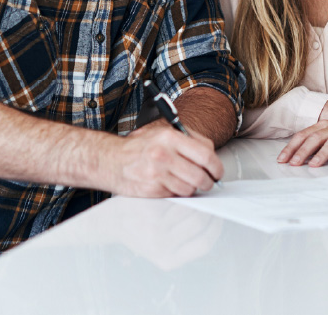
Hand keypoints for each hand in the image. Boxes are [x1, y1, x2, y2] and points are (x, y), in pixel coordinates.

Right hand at [104, 121, 223, 197]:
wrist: (110, 160)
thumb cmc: (138, 147)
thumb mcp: (162, 132)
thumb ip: (188, 139)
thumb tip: (211, 153)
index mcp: (169, 137)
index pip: (206, 155)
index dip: (216, 167)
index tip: (217, 172)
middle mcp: (163, 155)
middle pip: (200, 176)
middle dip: (208, 182)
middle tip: (207, 182)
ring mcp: (157, 174)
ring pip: (190, 189)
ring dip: (191, 188)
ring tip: (184, 181)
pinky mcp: (152, 190)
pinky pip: (175, 195)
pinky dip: (176, 192)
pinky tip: (169, 184)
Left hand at [277, 117, 327, 166]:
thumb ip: (316, 142)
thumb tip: (297, 156)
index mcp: (324, 125)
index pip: (303, 135)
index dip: (291, 147)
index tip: (282, 159)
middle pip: (315, 138)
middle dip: (303, 151)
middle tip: (294, 163)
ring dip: (322, 154)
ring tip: (314, 164)